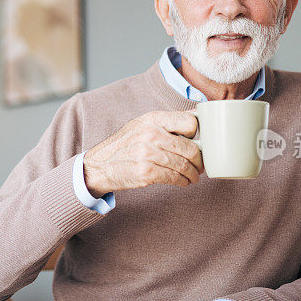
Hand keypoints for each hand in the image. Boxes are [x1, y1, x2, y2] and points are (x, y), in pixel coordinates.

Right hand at [83, 111, 202, 196]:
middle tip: (199, 166)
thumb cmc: (126, 145)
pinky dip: (183, 182)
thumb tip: (198, 118)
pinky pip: (174, 178)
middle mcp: (151, 134)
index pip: (190, 123)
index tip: (194, 142)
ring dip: (193, 174)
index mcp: (153, 119)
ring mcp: (148, 154)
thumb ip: (168, 122)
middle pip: (191, 148)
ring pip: (184, 165)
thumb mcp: (143, 124)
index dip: (196, 134)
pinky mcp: (146, 172)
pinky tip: (183, 182)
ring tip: (193, 176)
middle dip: (199, 161)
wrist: (100, 165)